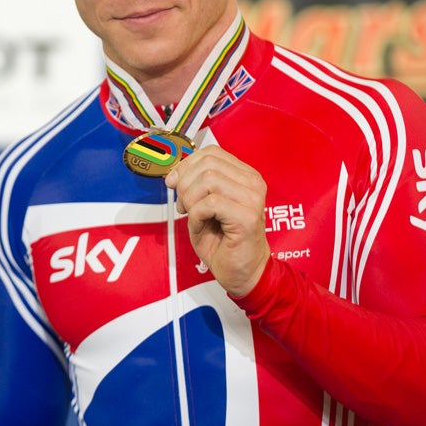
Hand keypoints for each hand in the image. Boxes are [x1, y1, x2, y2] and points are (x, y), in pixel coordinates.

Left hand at [163, 145, 270, 296]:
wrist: (241, 273)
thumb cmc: (222, 242)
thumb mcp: (203, 206)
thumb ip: (194, 185)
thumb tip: (173, 173)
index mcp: (245, 176)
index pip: (211, 153)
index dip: (186, 165)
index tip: (173, 183)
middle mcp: (253, 183)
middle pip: (208, 164)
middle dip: (185, 184)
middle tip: (183, 206)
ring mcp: (253, 199)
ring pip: (208, 180)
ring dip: (190, 200)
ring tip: (192, 217)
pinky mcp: (248, 217)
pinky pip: (210, 204)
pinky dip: (196, 216)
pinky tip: (201, 227)